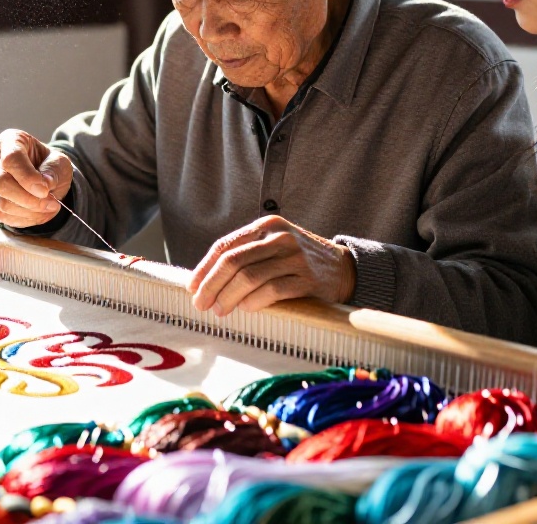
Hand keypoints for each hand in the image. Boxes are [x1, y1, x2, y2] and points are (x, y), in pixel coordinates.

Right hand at [0, 129, 73, 227]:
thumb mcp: (59, 163)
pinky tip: (36, 213)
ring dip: (29, 211)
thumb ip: (52, 172)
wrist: (42, 180)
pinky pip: (1, 215)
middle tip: (51, 203)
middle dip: (28, 199)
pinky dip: (22, 219)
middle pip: (1, 183)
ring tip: (48, 207)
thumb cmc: (49, 166)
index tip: (45, 190)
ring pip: (2, 203)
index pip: (11, 158)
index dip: (28, 177)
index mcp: (10, 140)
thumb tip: (43, 186)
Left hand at [188, 216, 356, 315]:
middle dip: (211, 285)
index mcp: (267, 226)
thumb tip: (205, 279)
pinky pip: (271, 292)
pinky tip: (245, 309)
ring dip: (228, 297)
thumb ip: (246, 254)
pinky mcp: (307, 279)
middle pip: (233, 262)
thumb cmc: (299, 260)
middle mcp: (280, 237)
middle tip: (201, 304)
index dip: (204, 268)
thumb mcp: (274, 245)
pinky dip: (253, 302)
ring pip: (249, 278)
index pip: (226, 245)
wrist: (344, 268)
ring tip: (220, 310)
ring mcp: (295, 257)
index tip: (192, 287)